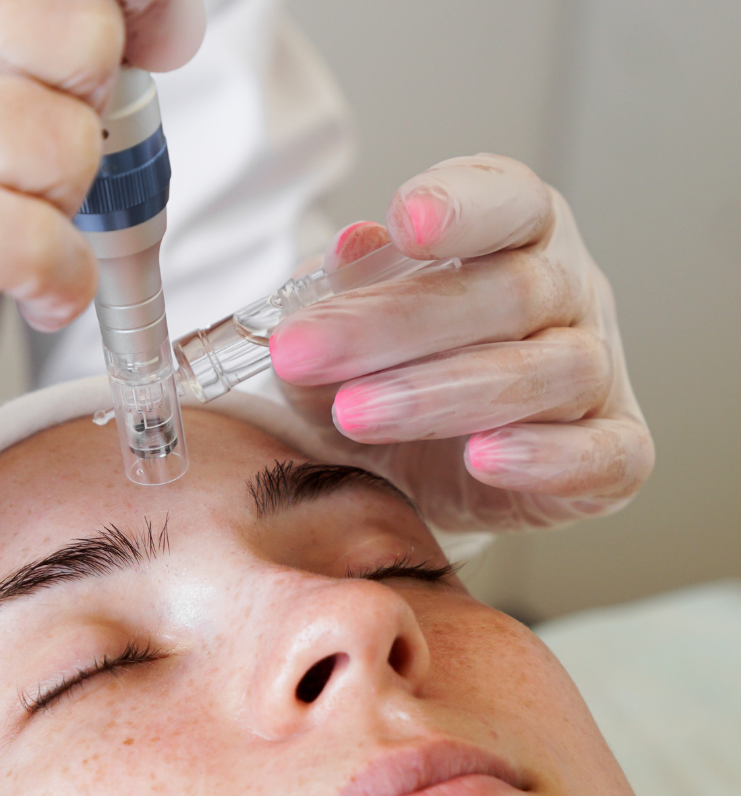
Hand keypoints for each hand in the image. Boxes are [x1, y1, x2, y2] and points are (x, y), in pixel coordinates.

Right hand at [0, 0, 204, 485]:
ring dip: (63, 217)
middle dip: (87, 121)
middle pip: (71, 35)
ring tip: (11, 245)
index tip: (160, 36)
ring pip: (61, 147)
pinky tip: (33, 296)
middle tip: (41, 178)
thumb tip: (156, 26)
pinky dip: (58, 283)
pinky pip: (31, 242)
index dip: (123, 2)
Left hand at [269, 154, 653, 532]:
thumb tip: (350, 243)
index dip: (461, 206)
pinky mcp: (615, 451)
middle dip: (398, 323)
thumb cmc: (386, 376)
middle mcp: (569, 292)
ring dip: (441, 394)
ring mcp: (598, 372)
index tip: (405, 218)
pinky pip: (602, 454)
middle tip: (303, 352)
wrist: (418, 471)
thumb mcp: (341, 333)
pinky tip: (482, 457)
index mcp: (515, 235)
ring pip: (548, 371)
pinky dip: (545, 457)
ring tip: (353, 413)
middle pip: (512, 292)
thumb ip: (339, 292)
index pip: (507, 201)